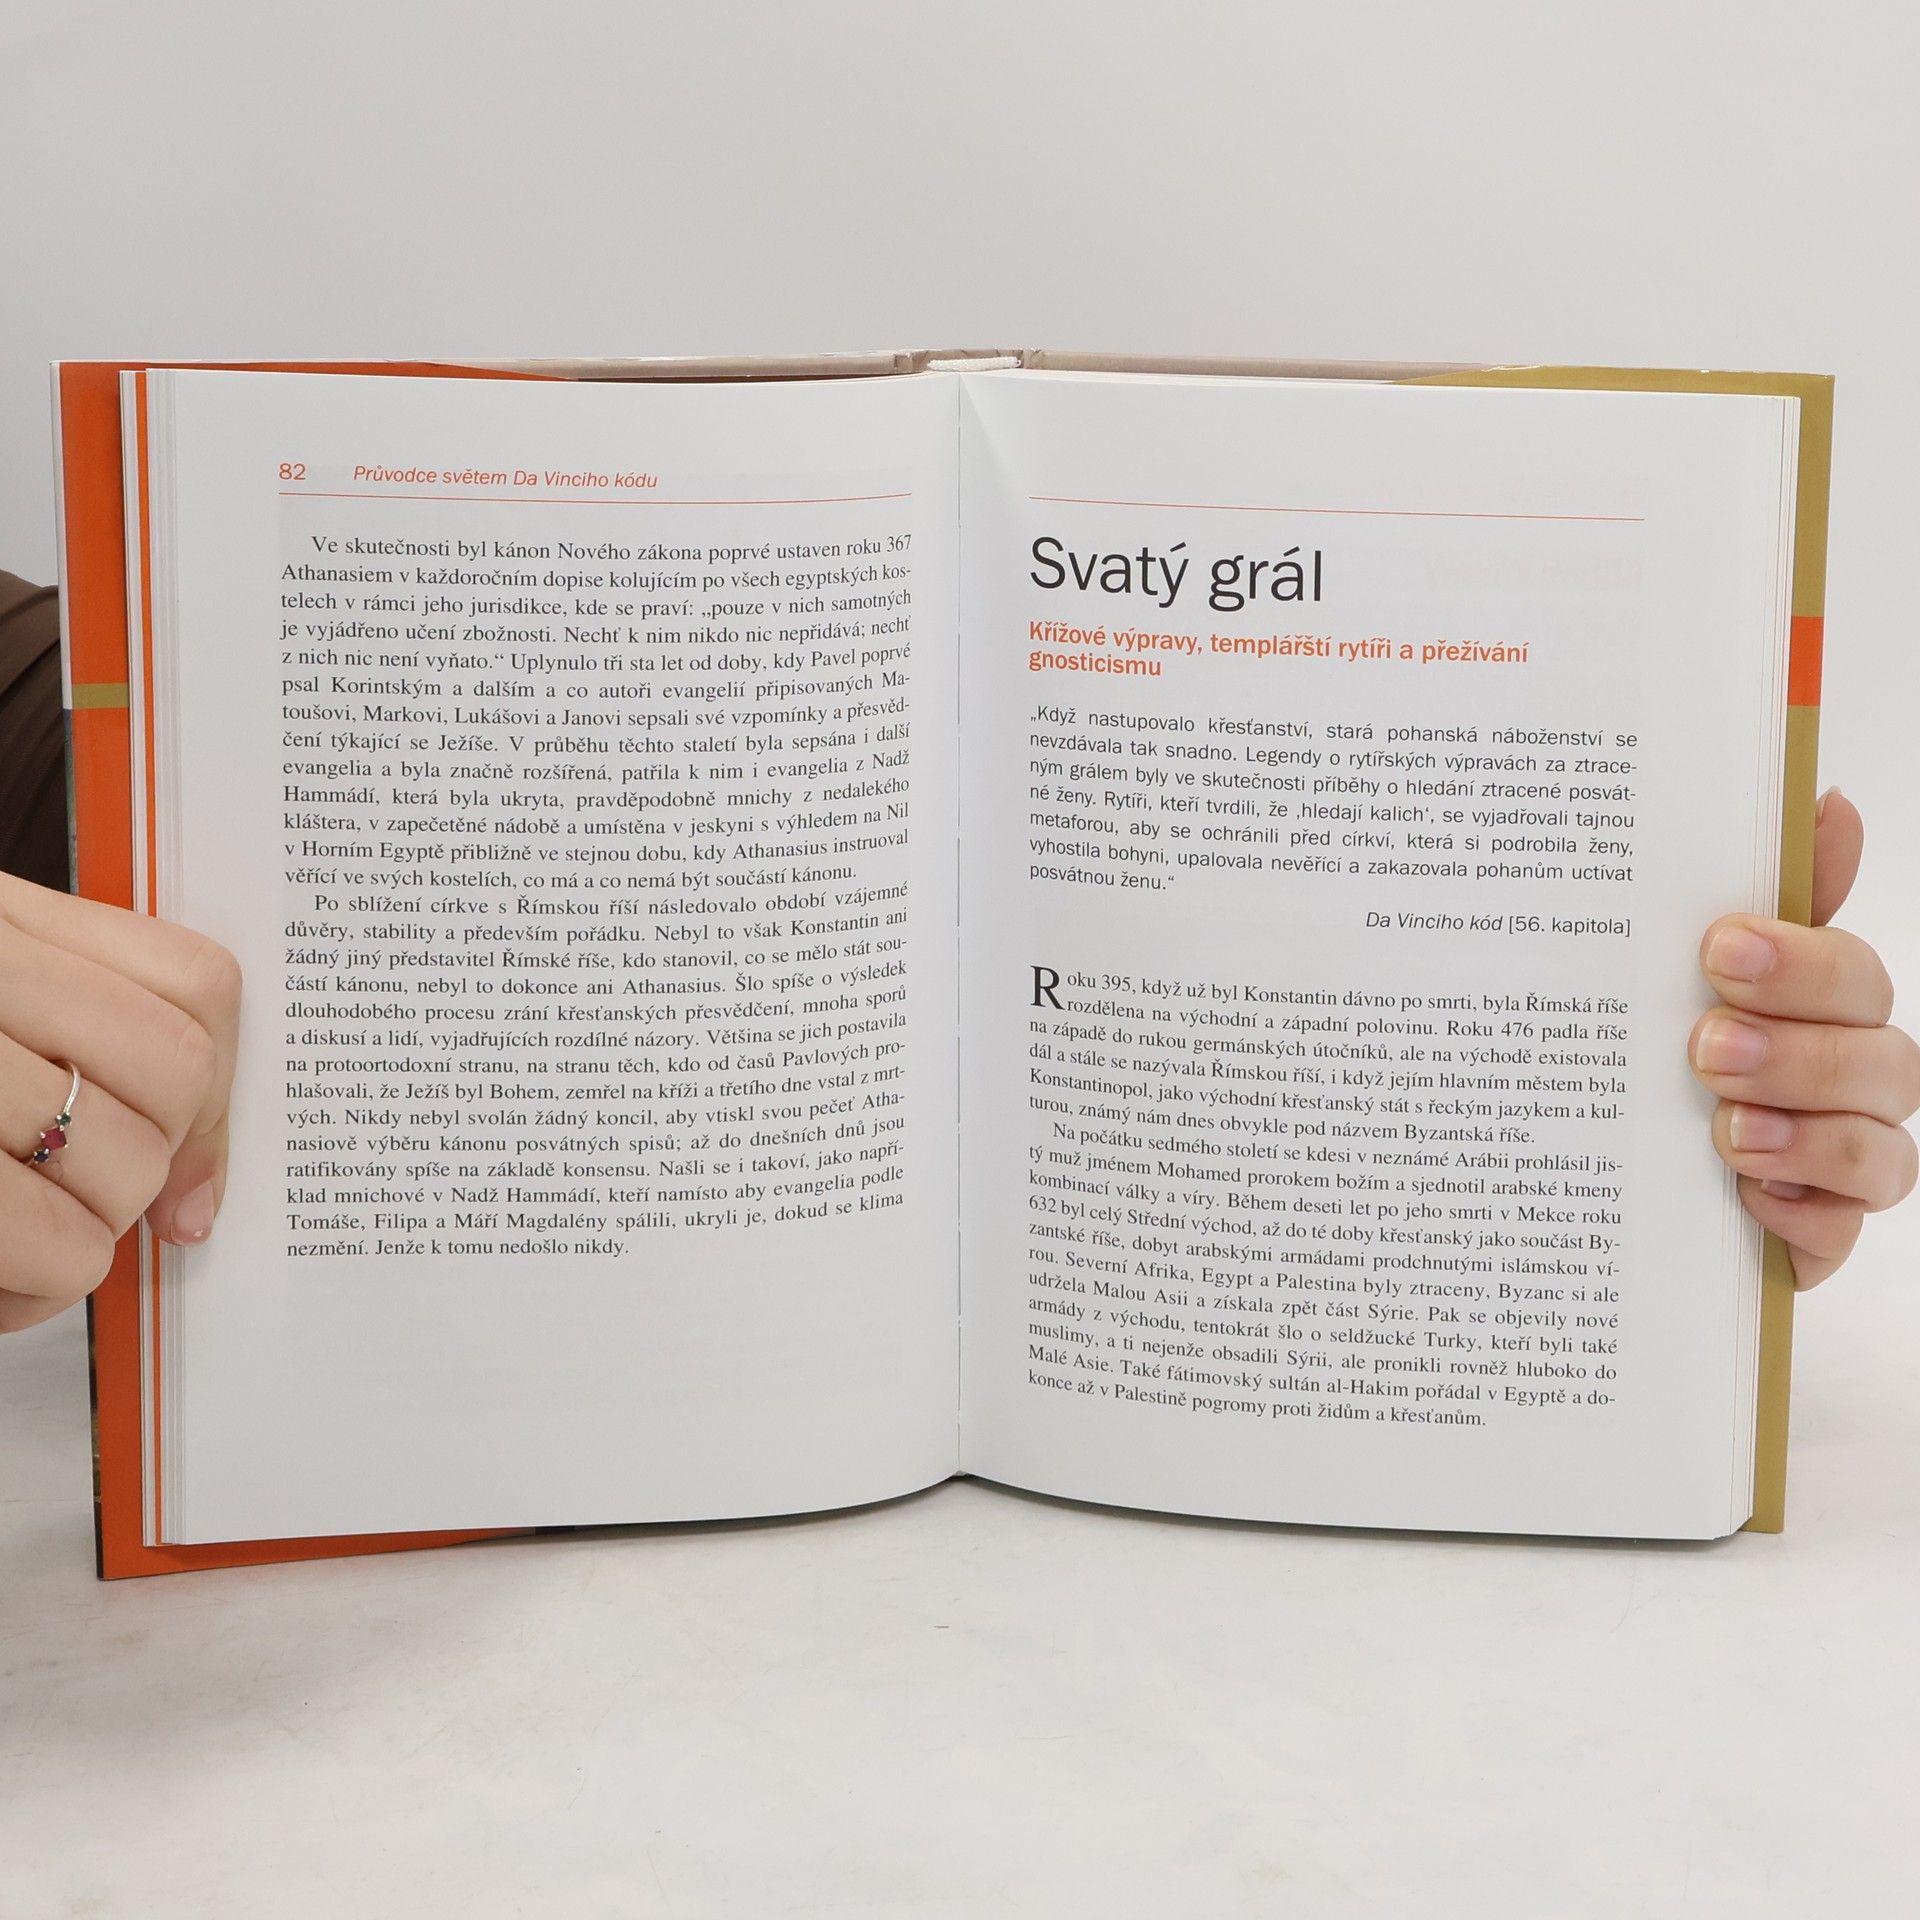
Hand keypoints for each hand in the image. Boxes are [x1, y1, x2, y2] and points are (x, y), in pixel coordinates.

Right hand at [0, 875, 239, 1331]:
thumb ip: (89, 1060)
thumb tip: (198, 1200)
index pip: (193, 986)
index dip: (211, 1087)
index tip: (177, 1151)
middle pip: (171, 1083)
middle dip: (141, 1166)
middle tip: (63, 1192)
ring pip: (120, 1177)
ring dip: (80, 1236)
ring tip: (2, 1232)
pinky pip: (54, 1255)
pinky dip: (29, 1295)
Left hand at [1691, 790, 1919, 1287]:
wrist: (1575, 1170)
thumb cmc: (1643, 1052)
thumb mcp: (1664, 969)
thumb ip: (1752, 894)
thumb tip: (1826, 799)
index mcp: (1813, 1007)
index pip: (1853, 973)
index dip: (1805, 960)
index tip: (1720, 946)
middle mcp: (1839, 1080)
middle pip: (1883, 1061)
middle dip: (1801, 1051)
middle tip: (1708, 1045)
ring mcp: (1832, 1163)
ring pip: (1883, 1151)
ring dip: (1812, 1136)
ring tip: (1728, 1128)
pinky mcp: (1808, 1236)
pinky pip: (1842, 1234)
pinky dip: (1806, 1217)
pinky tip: (1750, 1199)